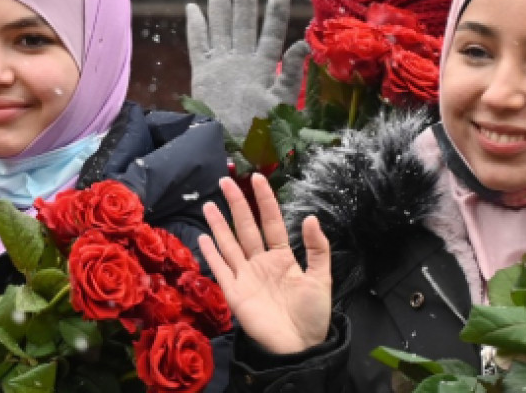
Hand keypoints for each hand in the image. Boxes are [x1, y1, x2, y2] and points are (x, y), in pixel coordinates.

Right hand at [185, 0, 308, 136]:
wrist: (233, 148)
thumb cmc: (262, 132)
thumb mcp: (282, 102)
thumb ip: (290, 73)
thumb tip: (301, 45)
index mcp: (263, 67)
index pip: (270, 33)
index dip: (276, 12)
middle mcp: (242, 61)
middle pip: (244, 24)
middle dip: (245, 1)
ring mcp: (222, 65)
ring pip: (220, 29)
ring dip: (220, 8)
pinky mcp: (203, 73)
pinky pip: (198, 45)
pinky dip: (195, 27)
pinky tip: (193, 9)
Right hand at [198, 174, 332, 354]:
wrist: (300, 346)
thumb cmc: (313, 314)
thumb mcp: (322, 278)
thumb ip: (317, 249)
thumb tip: (310, 217)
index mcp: (283, 257)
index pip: (271, 222)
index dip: (264, 201)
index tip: (257, 178)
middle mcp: (261, 262)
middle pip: (246, 228)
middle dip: (236, 205)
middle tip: (225, 181)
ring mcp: (246, 276)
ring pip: (229, 244)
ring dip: (219, 225)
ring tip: (208, 204)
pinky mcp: (234, 292)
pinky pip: (221, 269)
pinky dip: (211, 254)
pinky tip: (202, 238)